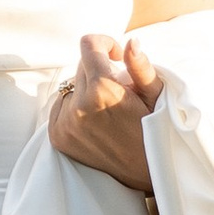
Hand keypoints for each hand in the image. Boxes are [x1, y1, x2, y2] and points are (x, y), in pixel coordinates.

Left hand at [48, 31, 162, 194]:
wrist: (146, 172)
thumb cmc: (156, 129)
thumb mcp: (156, 95)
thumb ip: (140, 66)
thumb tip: (130, 41)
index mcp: (102, 90)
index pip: (88, 45)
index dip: (105, 43)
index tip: (117, 57)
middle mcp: (77, 106)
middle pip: (80, 67)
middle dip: (99, 71)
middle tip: (120, 91)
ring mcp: (64, 123)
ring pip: (70, 88)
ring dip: (86, 91)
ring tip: (107, 110)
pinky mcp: (57, 137)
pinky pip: (60, 107)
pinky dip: (75, 108)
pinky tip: (94, 120)